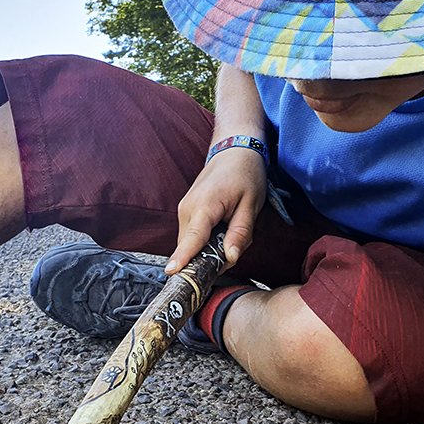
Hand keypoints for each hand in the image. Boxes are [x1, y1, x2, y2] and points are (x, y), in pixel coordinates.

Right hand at [166, 145, 266, 273]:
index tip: (172, 273)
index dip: (182, 258)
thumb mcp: (251, 205)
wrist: (234, 150)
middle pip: (190, 247)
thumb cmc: (245, 174)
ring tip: (231, 231)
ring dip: (209, 248)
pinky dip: (206, 240)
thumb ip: (240, 233)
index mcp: (204, 206)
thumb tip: (230, 258)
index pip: (191, 238)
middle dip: (209, 258)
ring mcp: (184, 209)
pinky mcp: (186, 211)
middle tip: (234, 250)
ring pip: (191, 243)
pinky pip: (192, 235)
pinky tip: (223, 228)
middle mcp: (187, 209)